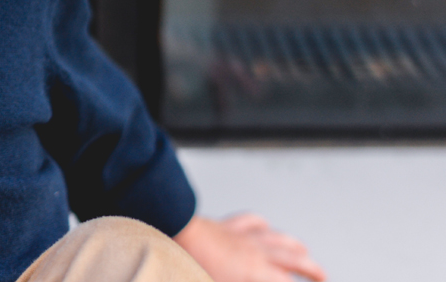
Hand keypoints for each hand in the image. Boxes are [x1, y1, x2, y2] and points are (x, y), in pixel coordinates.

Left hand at [173, 213, 326, 281]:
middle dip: (312, 269)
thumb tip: (254, 279)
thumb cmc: (194, 264)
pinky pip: (250, 221)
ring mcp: (243, 236)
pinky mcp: (227, 226)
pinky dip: (261, 224)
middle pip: (293, 258)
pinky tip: (264, 226)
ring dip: (294, 245)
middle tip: (322, 276)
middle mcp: (256, 252)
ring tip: (304, 251)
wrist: (176, 232)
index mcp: (256, 272)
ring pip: (277, 237)